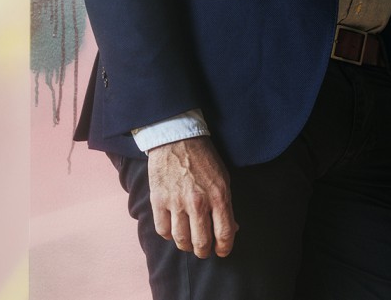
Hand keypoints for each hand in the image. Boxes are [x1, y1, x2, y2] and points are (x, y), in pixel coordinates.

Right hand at [147, 136, 237, 257]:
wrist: (177, 138)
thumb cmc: (203, 158)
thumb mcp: (223, 178)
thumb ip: (226, 205)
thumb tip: (232, 228)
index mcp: (218, 195)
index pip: (224, 234)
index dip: (224, 248)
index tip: (221, 251)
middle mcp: (197, 202)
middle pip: (201, 242)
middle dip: (204, 251)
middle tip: (203, 249)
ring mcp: (176, 202)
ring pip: (181, 240)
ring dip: (186, 245)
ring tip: (188, 242)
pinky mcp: (158, 200)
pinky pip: (163, 230)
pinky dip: (169, 234)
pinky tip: (173, 229)